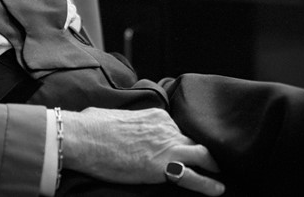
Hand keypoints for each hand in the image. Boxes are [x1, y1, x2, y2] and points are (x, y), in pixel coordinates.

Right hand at [61, 107, 224, 195]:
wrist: (84, 137)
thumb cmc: (92, 125)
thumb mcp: (116, 115)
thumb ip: (128, 121)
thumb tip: (117, 124)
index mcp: (156, 116)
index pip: (178, 128)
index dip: (183, 139)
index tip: (184, 147)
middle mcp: (167, 128)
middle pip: (193, 139)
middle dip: (204, 150)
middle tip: (211, 161)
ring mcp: (168, 146)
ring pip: (202, 154)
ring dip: (212, 165)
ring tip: (219, 175)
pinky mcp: (164, 166)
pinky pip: (194, 176)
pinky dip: (208, 184)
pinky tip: (218, 190)